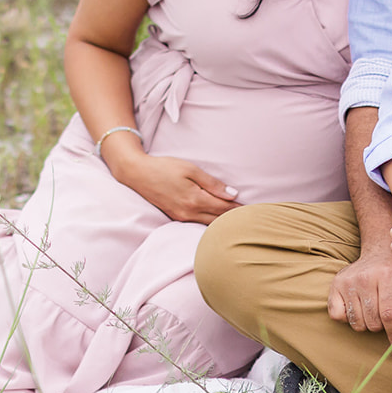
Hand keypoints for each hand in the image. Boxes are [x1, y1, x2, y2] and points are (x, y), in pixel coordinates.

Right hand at [114, 154, 240, 223]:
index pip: (224, 208)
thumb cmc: (165, 168)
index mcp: (195, 200)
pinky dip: (210, 222)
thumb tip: (233, 195)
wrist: (138, 174)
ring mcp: (181, 218)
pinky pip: (198, 223)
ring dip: (223, 223)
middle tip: (251, 219)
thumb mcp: (190, 170)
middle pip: (218, 220)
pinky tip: (218, 220)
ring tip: (238, 221)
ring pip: (208, 224)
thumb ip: (212, 183)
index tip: (253, 210)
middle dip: (234, 219)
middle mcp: (189, 213)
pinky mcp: (176, 217)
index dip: (239, 209)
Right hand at [328, 250, 391, 343]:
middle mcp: (366, 277)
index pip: (389, 315)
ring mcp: (348, 280)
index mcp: (389, 276)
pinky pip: (338, 316)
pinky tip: (358, 307)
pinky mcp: (336, 284)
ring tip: (373, 309)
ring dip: (367, 323)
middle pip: (373, 322)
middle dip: (382, 326)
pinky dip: (348, 318)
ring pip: (356, 323)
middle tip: (386, 313)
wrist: (381, 253)